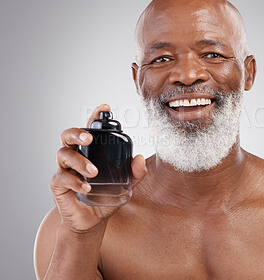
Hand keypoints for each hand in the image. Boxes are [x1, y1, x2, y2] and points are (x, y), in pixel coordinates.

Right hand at [50, 104, 146, 232]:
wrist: (92, 221)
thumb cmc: (106, 197)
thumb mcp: (125, 185)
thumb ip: (134, 173)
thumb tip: (139, 158)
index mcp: (91, 151)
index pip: (90, 128)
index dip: (95, 116)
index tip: (105, 108)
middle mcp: (75, 155)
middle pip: (68, 135)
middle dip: (77, 132)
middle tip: (89, 138)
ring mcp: (64, 169)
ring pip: (63, 154)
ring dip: (79, 161)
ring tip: (94, 172)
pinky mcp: (57, 184)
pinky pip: (62, 177)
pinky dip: (75, 181)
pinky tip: (86, 188)